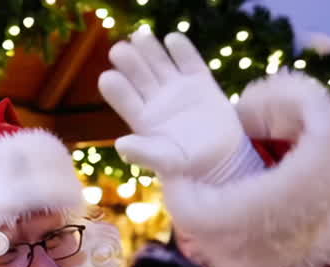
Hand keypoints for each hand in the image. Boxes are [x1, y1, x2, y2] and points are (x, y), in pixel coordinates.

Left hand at [98, 30, 246, 179]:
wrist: (222, 161)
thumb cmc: (189, 166)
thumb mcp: (167, 161)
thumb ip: (144, 153)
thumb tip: (120, 145)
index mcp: (142, 119)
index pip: (124, 99)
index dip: (116, 89)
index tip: (107, 78)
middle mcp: (156, 100)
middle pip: (139, 76)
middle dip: (129, 62)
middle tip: (119, 50)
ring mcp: (177, 89)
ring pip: (160, 65)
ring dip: (150, 50)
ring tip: (140, 36)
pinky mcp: (201, 83)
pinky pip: (190, 63)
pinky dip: (182, 50)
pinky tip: (172, 39)